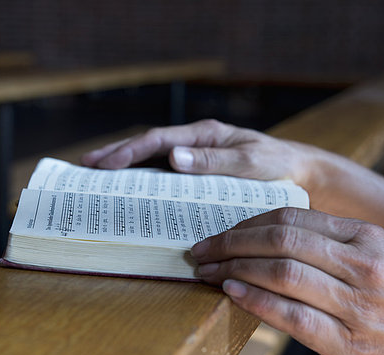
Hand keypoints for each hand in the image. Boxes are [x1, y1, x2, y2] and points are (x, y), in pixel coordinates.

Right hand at [81, 119, 320, 190]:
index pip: (158, 139)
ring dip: (124, 166)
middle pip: (148, 146)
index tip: (106, 165)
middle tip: (86, 165)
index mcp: (204, 134)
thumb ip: (213, 161)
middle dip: (115, 154)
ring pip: (152, 159)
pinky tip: (129, 190)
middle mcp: (194, 143)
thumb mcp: (249, 162)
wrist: (297, 173)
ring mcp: (194, 157)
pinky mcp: (197, 173)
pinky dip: (143, 179)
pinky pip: (164, 174)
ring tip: (97, 175)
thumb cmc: (276, 165)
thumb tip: (172, 158)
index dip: (130, 151)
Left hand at [192, 208, 383, 354]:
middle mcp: (361, 265)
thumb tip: (272, 237)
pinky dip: (256, 301)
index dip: (246, 224)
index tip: (220, 232)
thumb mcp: (380, 257)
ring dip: (235, 269)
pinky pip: (292, 316)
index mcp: (364, 238)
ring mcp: (355, 305)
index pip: (291, 219)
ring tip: (209, 272)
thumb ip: (333, 244)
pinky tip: (232, 294)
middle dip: (231, 243)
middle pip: (280, 240)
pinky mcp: (348, 344)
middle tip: (202, 251)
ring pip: (282, 273)